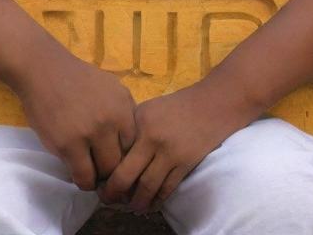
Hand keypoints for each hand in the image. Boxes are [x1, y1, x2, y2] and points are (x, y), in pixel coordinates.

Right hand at [13, 46, 136, 191]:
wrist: (43, 70)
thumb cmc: (76, 79)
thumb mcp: (110, 87)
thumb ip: (123, 111)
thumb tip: (130, 142)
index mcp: (124, 104)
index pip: (135, 143)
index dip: (125, 154)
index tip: (115, 158)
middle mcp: (112, 118)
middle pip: (123, 159)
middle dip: (113, 169)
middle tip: (103, 170)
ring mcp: (90, 132)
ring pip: (105, 172)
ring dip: (99, 177)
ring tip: (91, 174)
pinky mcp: (68, 145)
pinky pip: (83, 176)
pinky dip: (83, 181)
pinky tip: (78, 173)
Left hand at [98, 81, 256, 213]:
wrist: (212, 104)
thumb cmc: (178, 107)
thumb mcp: (150, 110)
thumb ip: (133, 130)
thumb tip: (114, 156)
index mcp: (138, 121)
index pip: (115, 152)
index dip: (105, 170)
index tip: (100, 181)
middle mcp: (150, 137)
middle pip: (125, 174)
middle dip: (113, 193)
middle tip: (108, 200)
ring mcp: (169, 152)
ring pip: (146, 187)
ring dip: (136, 202)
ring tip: (131, 207)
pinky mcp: (185, 164)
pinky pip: (166, 189)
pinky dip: (156, 201)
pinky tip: (151, 204)